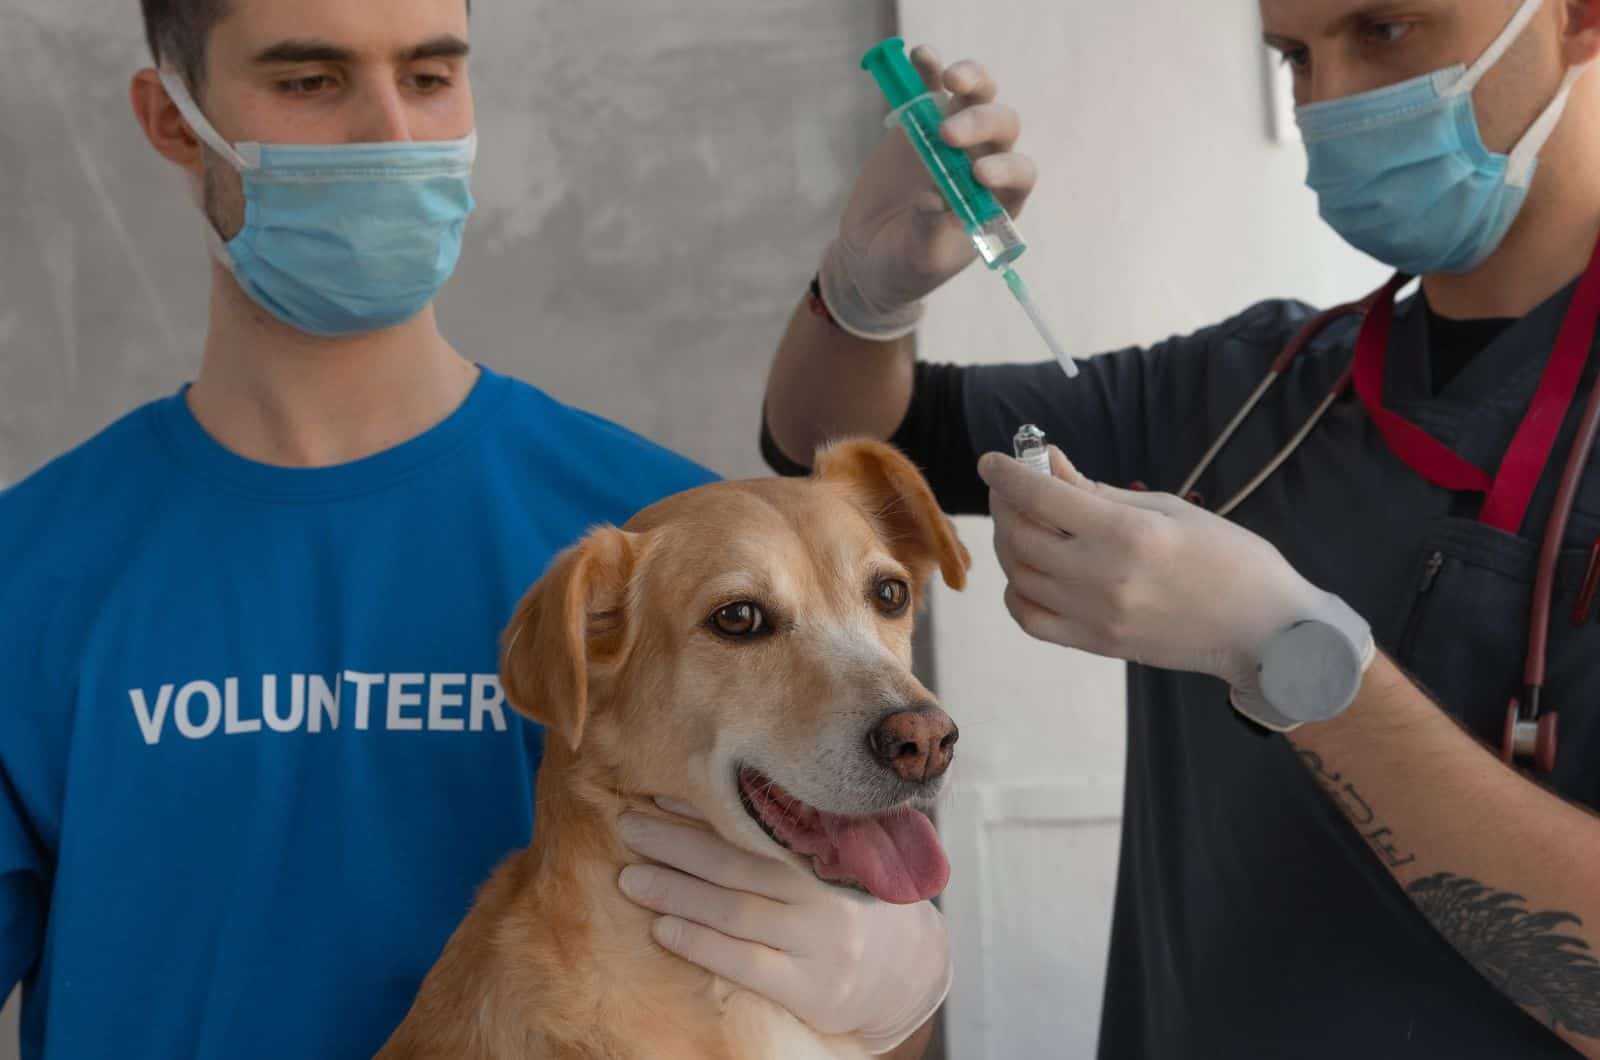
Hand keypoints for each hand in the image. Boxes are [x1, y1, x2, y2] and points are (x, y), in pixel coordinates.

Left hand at [616, 806, 950, 1053]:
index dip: (704, 810)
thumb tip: (700, 798)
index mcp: (829, 852)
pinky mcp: (812, 990)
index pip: (756, 824)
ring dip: (676, 892)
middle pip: (738, 862)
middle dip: (675, 844)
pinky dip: (701, 944)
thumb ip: (782, 836)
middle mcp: (827, 893)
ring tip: (631, 879)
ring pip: (736, 911)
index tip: (656, 796)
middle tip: (628, 828)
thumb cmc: (841, 904)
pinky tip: (663, 930)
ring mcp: (821, 944)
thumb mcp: (827, 861)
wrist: (902, 972)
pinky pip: (746, 964)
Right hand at [819, 46, 1037, 338]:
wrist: (869, 256)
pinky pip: (930, 87)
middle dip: (980, 123)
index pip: (1019, 173)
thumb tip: (933, 197)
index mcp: (997, 200)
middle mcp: (983, 161)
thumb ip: (931, 232)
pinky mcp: (920, 121)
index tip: (978, 174)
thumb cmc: (906, 266)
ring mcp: (953, 137)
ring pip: (977, 96)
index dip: (1006, 168)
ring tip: (949, 77)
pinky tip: (921, 56)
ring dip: (970, 80)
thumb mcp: (920, 260)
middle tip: (947, 136)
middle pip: (1001, 126)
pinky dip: (928, 68)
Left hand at [977, 447, 1342, 711]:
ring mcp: (1096, 616)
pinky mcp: (1096, 645)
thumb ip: (1098, 490)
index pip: (1040, 497)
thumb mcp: (1166, 508)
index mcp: (1127, 534)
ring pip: (1019, 576)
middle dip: (1006, 504)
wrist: (1264, 630)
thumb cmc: (1228, 558)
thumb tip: (1048, 463)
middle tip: (1013, 488)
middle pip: (1020, 536)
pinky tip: (1033, 571)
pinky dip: (1018, 591)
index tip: (992, 460)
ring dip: (1011, 544)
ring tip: (1026, 524)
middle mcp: (1103, 577)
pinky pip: (1031, 619)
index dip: (1006, 474)